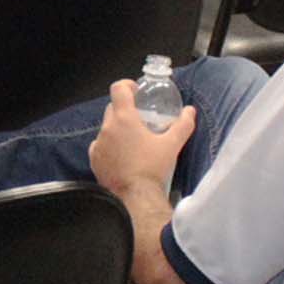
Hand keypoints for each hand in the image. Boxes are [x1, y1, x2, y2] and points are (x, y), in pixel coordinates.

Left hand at [88, 80, 193, 200]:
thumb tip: (190, 111)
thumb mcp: (172, 145)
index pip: (118, 89)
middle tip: (141, 119)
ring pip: (106, 128)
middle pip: (113, 108)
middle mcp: (107, 128)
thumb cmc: (153, 168)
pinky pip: (101, 145)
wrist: (135, 197)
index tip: (137, 92)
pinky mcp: (94, 160)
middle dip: (125, 110)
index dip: (127, 86)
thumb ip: (183, 125)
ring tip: (133, 141)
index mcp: (124, 118)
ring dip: (118, 129)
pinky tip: (123, 156)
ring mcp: (98, 144)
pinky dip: (110, 146)